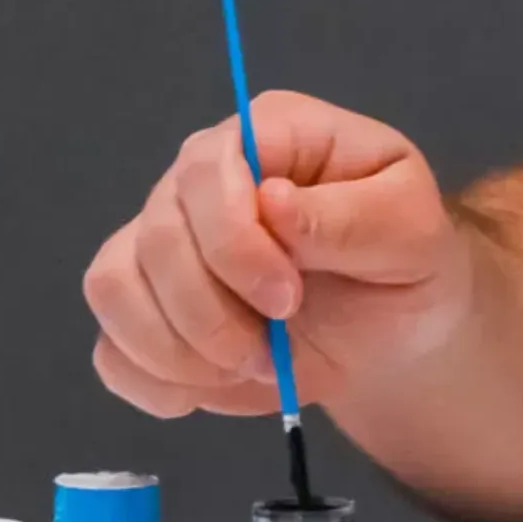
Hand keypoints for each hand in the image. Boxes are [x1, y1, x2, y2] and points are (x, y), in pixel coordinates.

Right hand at [83, 93, 474, 419]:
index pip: (209, 167)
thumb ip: (352, 216)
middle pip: (156, 237)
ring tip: (253, 366)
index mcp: (271, 135)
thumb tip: (270, 199)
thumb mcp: (413, 233)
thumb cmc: (408, 264)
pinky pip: (110, 345)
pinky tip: (210, 387)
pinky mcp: (145, 306)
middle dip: (213, 312)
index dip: (234, 243)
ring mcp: (162, 240)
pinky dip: (155, 380)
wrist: (393, 331)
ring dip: (181, 349)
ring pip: (117, 288)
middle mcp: (200, 176)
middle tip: (275, 349)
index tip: (288, 298)